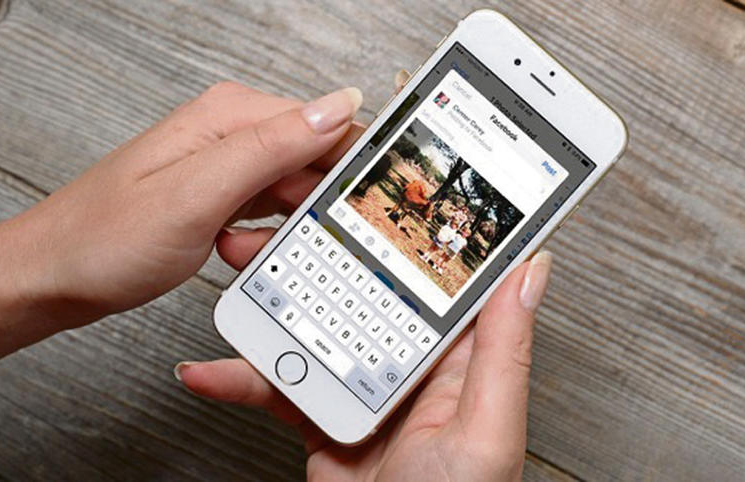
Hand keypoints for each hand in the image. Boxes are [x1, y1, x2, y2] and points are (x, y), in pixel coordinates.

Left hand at [0, 81, 362, 361]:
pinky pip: (270, 213)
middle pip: (314, 162)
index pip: (327, 123)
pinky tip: (234, 250)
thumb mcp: (197, 193)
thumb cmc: (106, 238)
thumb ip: (271, 147)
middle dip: (309, 208)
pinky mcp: (222, 195)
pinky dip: (264, 239)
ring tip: (238, 246)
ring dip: (284, 229)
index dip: (348, 168)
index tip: (354, 210)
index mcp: (231, 116)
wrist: (56, 276)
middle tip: (279, 239)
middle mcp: (232, 133)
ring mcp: (227, 166)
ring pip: (294, 194)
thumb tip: (337, 106)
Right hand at [177, 250, 552, 481]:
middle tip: (283, 215)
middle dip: (320, 251)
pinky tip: (213, 366)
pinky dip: (244, 376)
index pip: (436, 272)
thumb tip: (531, 267)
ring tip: (237, 271)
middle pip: (363, 286)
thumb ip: (504, 349)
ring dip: (272, 302)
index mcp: (458, 353)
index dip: (410, 225)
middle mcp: (411, 359)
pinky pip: (281, 382)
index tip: (376, 181)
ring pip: (314, 324)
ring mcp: (364, 384)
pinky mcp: (325, 411)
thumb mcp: (486, 429)